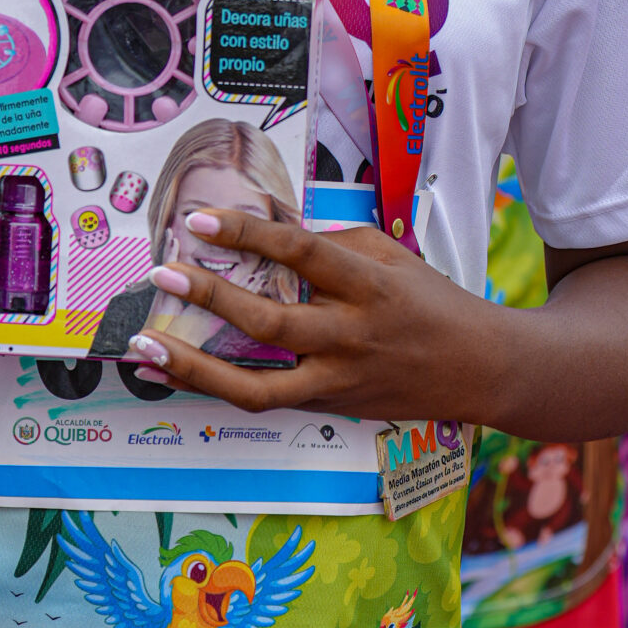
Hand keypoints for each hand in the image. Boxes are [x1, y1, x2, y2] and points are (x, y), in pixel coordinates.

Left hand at [130, 205, 514, 422]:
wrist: (480, 369)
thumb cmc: (430, 302)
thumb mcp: (391, 257)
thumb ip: (332, 242)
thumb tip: (266, 224)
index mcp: (370, 285)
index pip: (302, 253)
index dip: (250, 234)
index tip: (200, 222)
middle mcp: (351, 336)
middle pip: (272, 323)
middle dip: (211, 298)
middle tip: (163, 275)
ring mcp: (337, 379)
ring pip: (258, 387)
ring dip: (196, 368)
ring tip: (147, 347)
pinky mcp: (329, 406)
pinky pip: (263, 400)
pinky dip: (213, 386)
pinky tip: (171, 371)